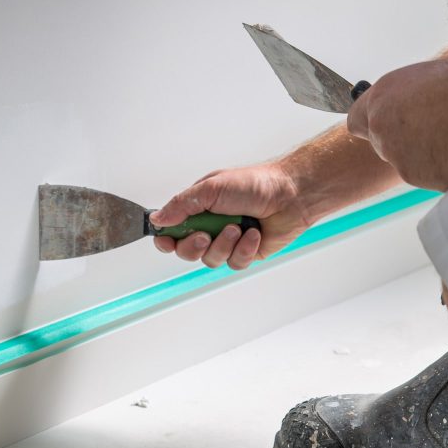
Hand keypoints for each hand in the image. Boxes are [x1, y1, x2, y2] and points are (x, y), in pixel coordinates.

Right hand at [148, 162, 310, 269]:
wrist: (290, 195)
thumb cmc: (254, 184)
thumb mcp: (211, 188)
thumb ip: (181, 205)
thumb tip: (157, 218)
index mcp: (198, 208)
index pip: (172, 230)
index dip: (166, 238)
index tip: (167, 240)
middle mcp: (210, 226)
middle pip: (186, 251)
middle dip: (194, 246)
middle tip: (205, 235)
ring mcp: (228, 241)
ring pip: (210, 260)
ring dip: (223, 245)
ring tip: (237, 227)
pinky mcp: (245, 253)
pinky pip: (234, 263)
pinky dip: (243, 249)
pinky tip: (253, 234)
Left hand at [346, 59, 447, 190]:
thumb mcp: (439, 77)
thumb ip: (415, 94)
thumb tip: (417, 101)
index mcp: (384, 93)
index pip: (357, 119)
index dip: (373, 124)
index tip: (387, 127)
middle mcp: (381, 124)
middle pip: (381, 142)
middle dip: (402, 141)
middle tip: (435, 134)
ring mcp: (395, 153)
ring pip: (404, 160)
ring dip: (424, 155)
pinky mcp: (412, 175)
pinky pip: (424, 174)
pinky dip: (440, 169)